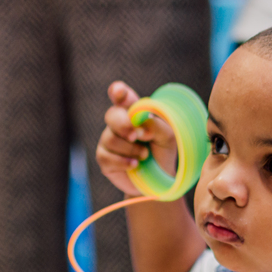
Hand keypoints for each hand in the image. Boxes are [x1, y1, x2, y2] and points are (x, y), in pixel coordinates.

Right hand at [97, 82, 177, 196]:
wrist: (159, 179)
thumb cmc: (162, 152)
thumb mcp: (167, 136)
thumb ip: (156, 126)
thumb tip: (140, 128)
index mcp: (133, 112)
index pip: (122, 97)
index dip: (118, 92)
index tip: (119, 92)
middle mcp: (118, 123)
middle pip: (112, 115)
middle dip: (123, 124)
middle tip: (136, 135)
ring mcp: (108, 140)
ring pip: (111, 138)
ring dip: (130, 149)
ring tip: (144, 156)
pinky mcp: (104, 158)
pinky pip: (107, 156)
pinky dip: (123, 162)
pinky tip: (134, 165)